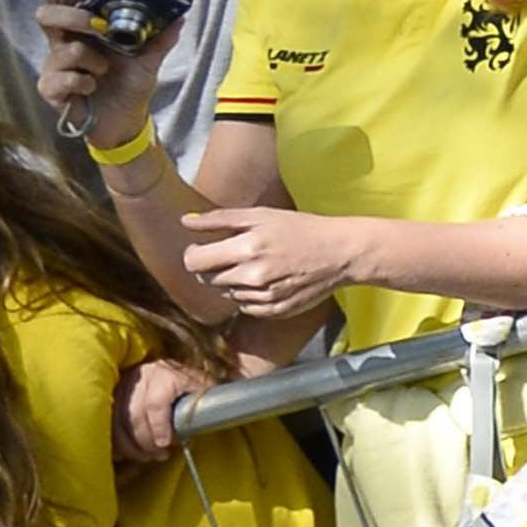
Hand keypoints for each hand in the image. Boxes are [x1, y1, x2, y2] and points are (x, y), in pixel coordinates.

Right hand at [30, 0, 173, 145]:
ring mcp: (54, 65)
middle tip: (101, 27)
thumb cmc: (129, 84)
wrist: (125, 120)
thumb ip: (161, 37)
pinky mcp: (51, 88)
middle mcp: (64, 42)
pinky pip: (60, 79)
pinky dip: (82, 82)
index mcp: (84, 28)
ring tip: (105, 70)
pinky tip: (91, 88)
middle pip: (46, 14)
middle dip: (75, 17)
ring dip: (91, 59)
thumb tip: (179, 17)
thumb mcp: (149, 59)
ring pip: (63, 49)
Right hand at [114, 357, 216, 467]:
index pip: (156, 404)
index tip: (165, 444)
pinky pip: (107, 423)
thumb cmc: (187, 383)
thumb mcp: (201, 386)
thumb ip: (205, 400)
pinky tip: (127, 452)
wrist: (166, 371)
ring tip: (146, 456)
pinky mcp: (110, 395)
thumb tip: (211, 418)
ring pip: (117, 421)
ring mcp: (122, 385)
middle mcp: (140, 377)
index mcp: (165, 374)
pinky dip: (116, 441)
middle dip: (146, 441)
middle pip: (135, 415)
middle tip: (159, 455)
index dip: (159, 427)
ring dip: (130, 445)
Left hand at [176, 205, 368, 327]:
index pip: (193, 262)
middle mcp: (253, 277)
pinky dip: (250, 295)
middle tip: (237, 255)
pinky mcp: (275, 311)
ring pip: (226, 293)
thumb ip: (220, 219)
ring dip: (234, 281)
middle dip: (215, 267)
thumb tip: (185, 221)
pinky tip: (269, 280)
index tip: (204, 249)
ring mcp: (264, 297)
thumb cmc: (301, 229)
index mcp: (247, 248)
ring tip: (259, 266)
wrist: (341, 253)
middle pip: (207, 279)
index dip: (194, 255)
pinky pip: (245, 307)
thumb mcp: (261, 215)